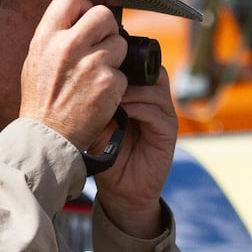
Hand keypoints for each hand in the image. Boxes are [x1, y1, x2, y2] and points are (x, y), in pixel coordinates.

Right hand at [19, 0, 126, 153]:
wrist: (48, 137)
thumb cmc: (41, 103)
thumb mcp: (35, 61)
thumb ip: (55, 39)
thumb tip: (76, 22)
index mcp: (46, 38)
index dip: (84, 7)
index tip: (86, 21)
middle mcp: (69, 46)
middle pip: (104, 15)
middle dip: (108, 29)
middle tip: (103, 46)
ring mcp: (91, 64)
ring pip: (120, 44)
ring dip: (116, 58)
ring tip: (99, 76)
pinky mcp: (109, 83)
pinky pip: (124, 73)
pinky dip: (117, 85)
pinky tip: (102, 95)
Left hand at [90, 65, 179, 238]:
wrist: (120, 190)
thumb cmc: (106, 155)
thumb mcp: (94, 122)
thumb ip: (94, 100)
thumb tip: (83, 75)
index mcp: (138, 95)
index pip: (137, 66)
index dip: (122, 61)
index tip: (98, 64)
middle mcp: (154, 101)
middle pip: (152, 70)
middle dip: (129, 71)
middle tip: (106, 76)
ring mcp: (163, 116)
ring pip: (155, 88)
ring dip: (132, 90)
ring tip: (111, 97)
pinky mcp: (168, 133)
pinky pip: (157, 112)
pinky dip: (139, 109)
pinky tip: (122, 113)